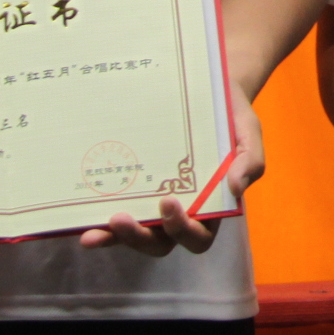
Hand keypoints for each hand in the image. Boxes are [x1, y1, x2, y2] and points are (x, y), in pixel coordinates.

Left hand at [81, 100, 262, 255]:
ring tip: (92, 233)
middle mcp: (179, 213)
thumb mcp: (248, 133)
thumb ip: (250, 161)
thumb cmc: (230, 116)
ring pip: (134, 234)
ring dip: (113, 238)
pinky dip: (101, 222)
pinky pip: (117, 213)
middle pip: (160, 243)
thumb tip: (236, 189)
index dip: (182, 230)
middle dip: (139, 238)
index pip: (198, 236)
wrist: (206, 91)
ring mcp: (152, 204)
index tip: (168, 203)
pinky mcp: (133, 189)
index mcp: (210, 207)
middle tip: (120, 219)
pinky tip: (83, 218)